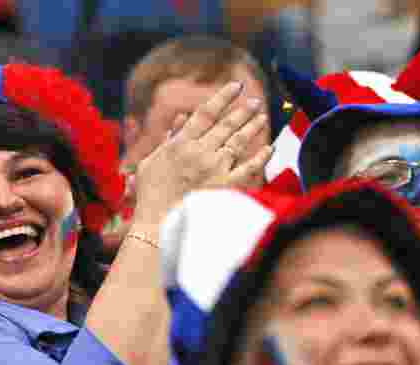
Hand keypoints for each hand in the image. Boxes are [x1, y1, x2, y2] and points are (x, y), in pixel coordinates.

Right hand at [130, 82, 272, 226]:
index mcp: (180, 144)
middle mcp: (199, 152)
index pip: (206, 113)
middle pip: (226, 124)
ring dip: (252, 127)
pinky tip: (269, 149)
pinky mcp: (224, 186)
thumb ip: (168, 139)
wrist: (157, 223)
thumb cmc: (149, 194)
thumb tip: (180, 119)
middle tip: (255, 101)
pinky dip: (260, 158)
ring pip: (239, 141)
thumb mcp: (151, 162)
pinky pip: (248, 169)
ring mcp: (214, 168)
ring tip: (263, 117)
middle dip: (243, 110)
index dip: (222, 97)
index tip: (235, 86)